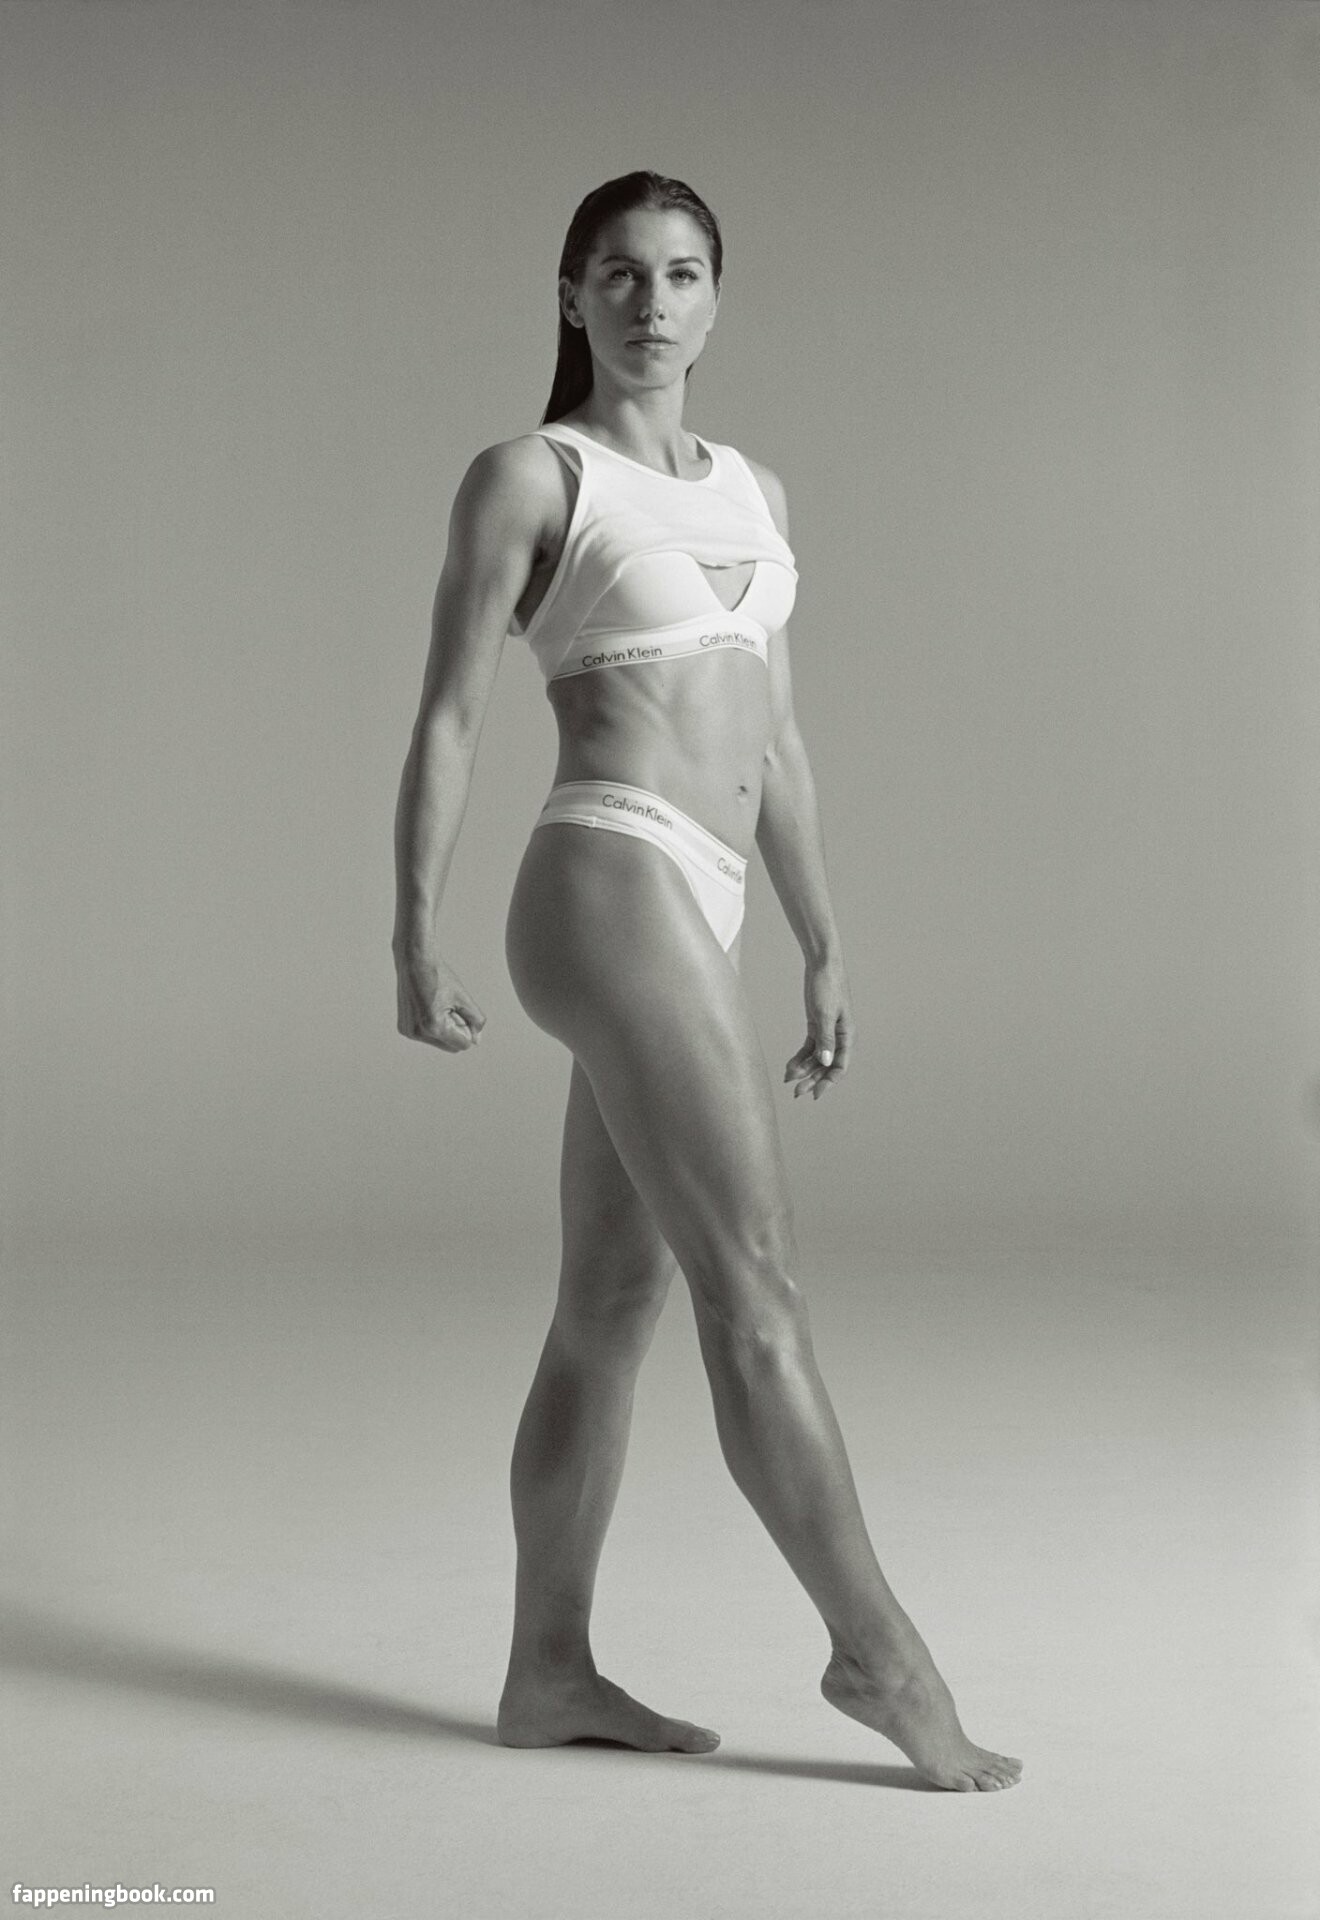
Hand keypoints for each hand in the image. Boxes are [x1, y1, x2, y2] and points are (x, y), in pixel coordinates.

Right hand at [395, 947, 486, 1052]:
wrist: (415, 961)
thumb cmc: (439, 976)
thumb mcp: (464, 997)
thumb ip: (475, 1020)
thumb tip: (476, 1040)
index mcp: (433, 1026)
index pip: (463, 1044)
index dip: (467, 1028)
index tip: (460, 1010)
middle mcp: (418, 1033)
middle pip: (451, 1046)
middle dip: (456, 1030)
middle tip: (450, 1007)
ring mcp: (409, 1032)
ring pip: (439, 1041)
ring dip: (445, 1028)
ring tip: (438, 1004)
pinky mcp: (404, 1028)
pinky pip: (427, 1035)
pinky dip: (433, 1025)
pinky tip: (428, 1006)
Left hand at [784, 957, 851, 1100]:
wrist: (822, 963)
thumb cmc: (828, 985)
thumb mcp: (825, 1013)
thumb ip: (825, 1039)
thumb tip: (826, 1063)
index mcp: (847, 1034)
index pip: (840, 1066)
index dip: (828, 1082)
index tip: (815, 1094)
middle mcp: (839, 1036)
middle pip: (826, 1065)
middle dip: (812, 1079)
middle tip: (796, 1093)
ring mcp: (827, 1031)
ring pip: (816, 1058)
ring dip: (803, 1069)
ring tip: (788, 1079)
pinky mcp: (816, 1024)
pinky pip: (809, 1047)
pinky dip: (800, 1057)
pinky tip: (789, 1066)